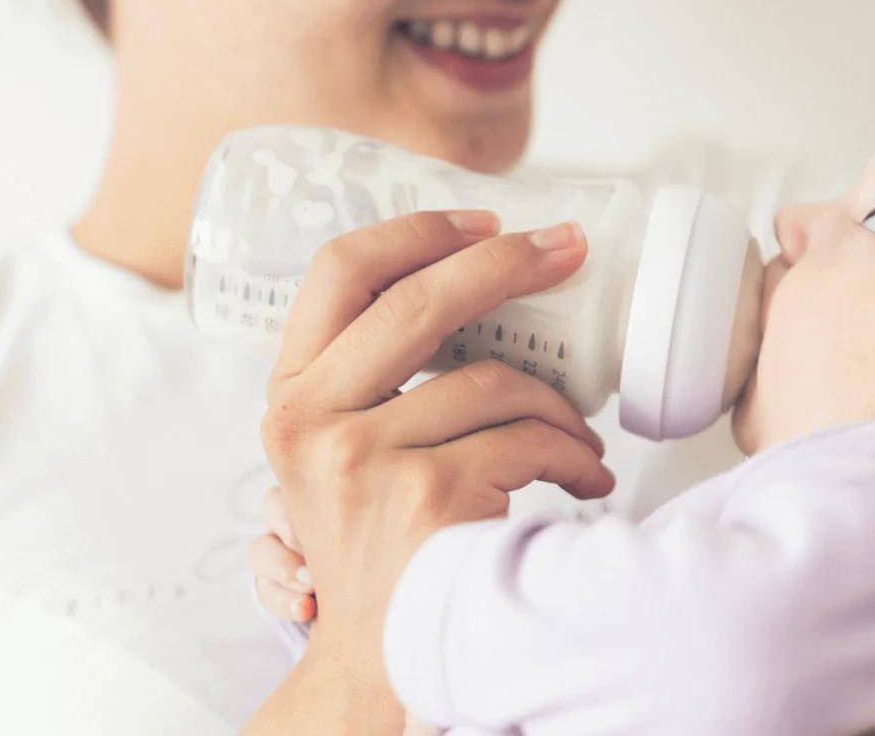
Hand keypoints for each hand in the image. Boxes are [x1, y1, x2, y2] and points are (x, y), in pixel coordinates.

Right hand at [260, 210, 615, 688]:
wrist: (387, 654)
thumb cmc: (384, 544)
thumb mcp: (340, 452)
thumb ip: (372, 376)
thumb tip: (472, 278)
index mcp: (289, 394)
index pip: (339, 270)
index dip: (418, 230)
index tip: (486, 220)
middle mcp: (312, 421)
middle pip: (422, 299)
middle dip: (509, 262)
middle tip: (569, 249)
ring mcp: (366, 459)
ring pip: (494, 382)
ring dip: (559, 407)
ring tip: (582, 436)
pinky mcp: (428, 495)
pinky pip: (527, 441)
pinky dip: (572, 457)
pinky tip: (584, 477)